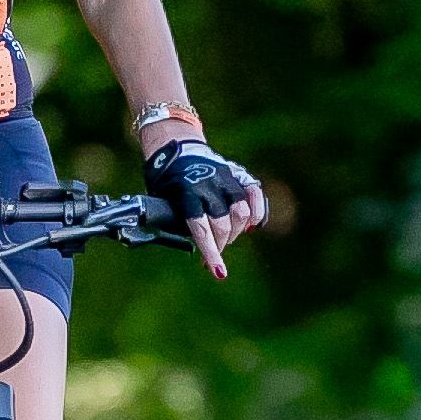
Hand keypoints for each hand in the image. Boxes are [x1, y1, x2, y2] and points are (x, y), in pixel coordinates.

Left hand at [146, 138, 264, 275]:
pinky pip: (255, 195)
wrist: (175, 147)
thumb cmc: (166, 181)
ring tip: (226, 237)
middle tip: (213, 253)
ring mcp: (226, 177)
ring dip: (235, 232)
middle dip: (220, 246)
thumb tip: (195, 246)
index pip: (202, 229)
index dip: (211, 252)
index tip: (218, 272)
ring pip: (242, 213)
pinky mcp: (238, 173)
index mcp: (187, 192)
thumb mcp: (164, 202)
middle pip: (224, 225)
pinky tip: (250, 225)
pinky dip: (256, 213)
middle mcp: (209, 184)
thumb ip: (179, 222)